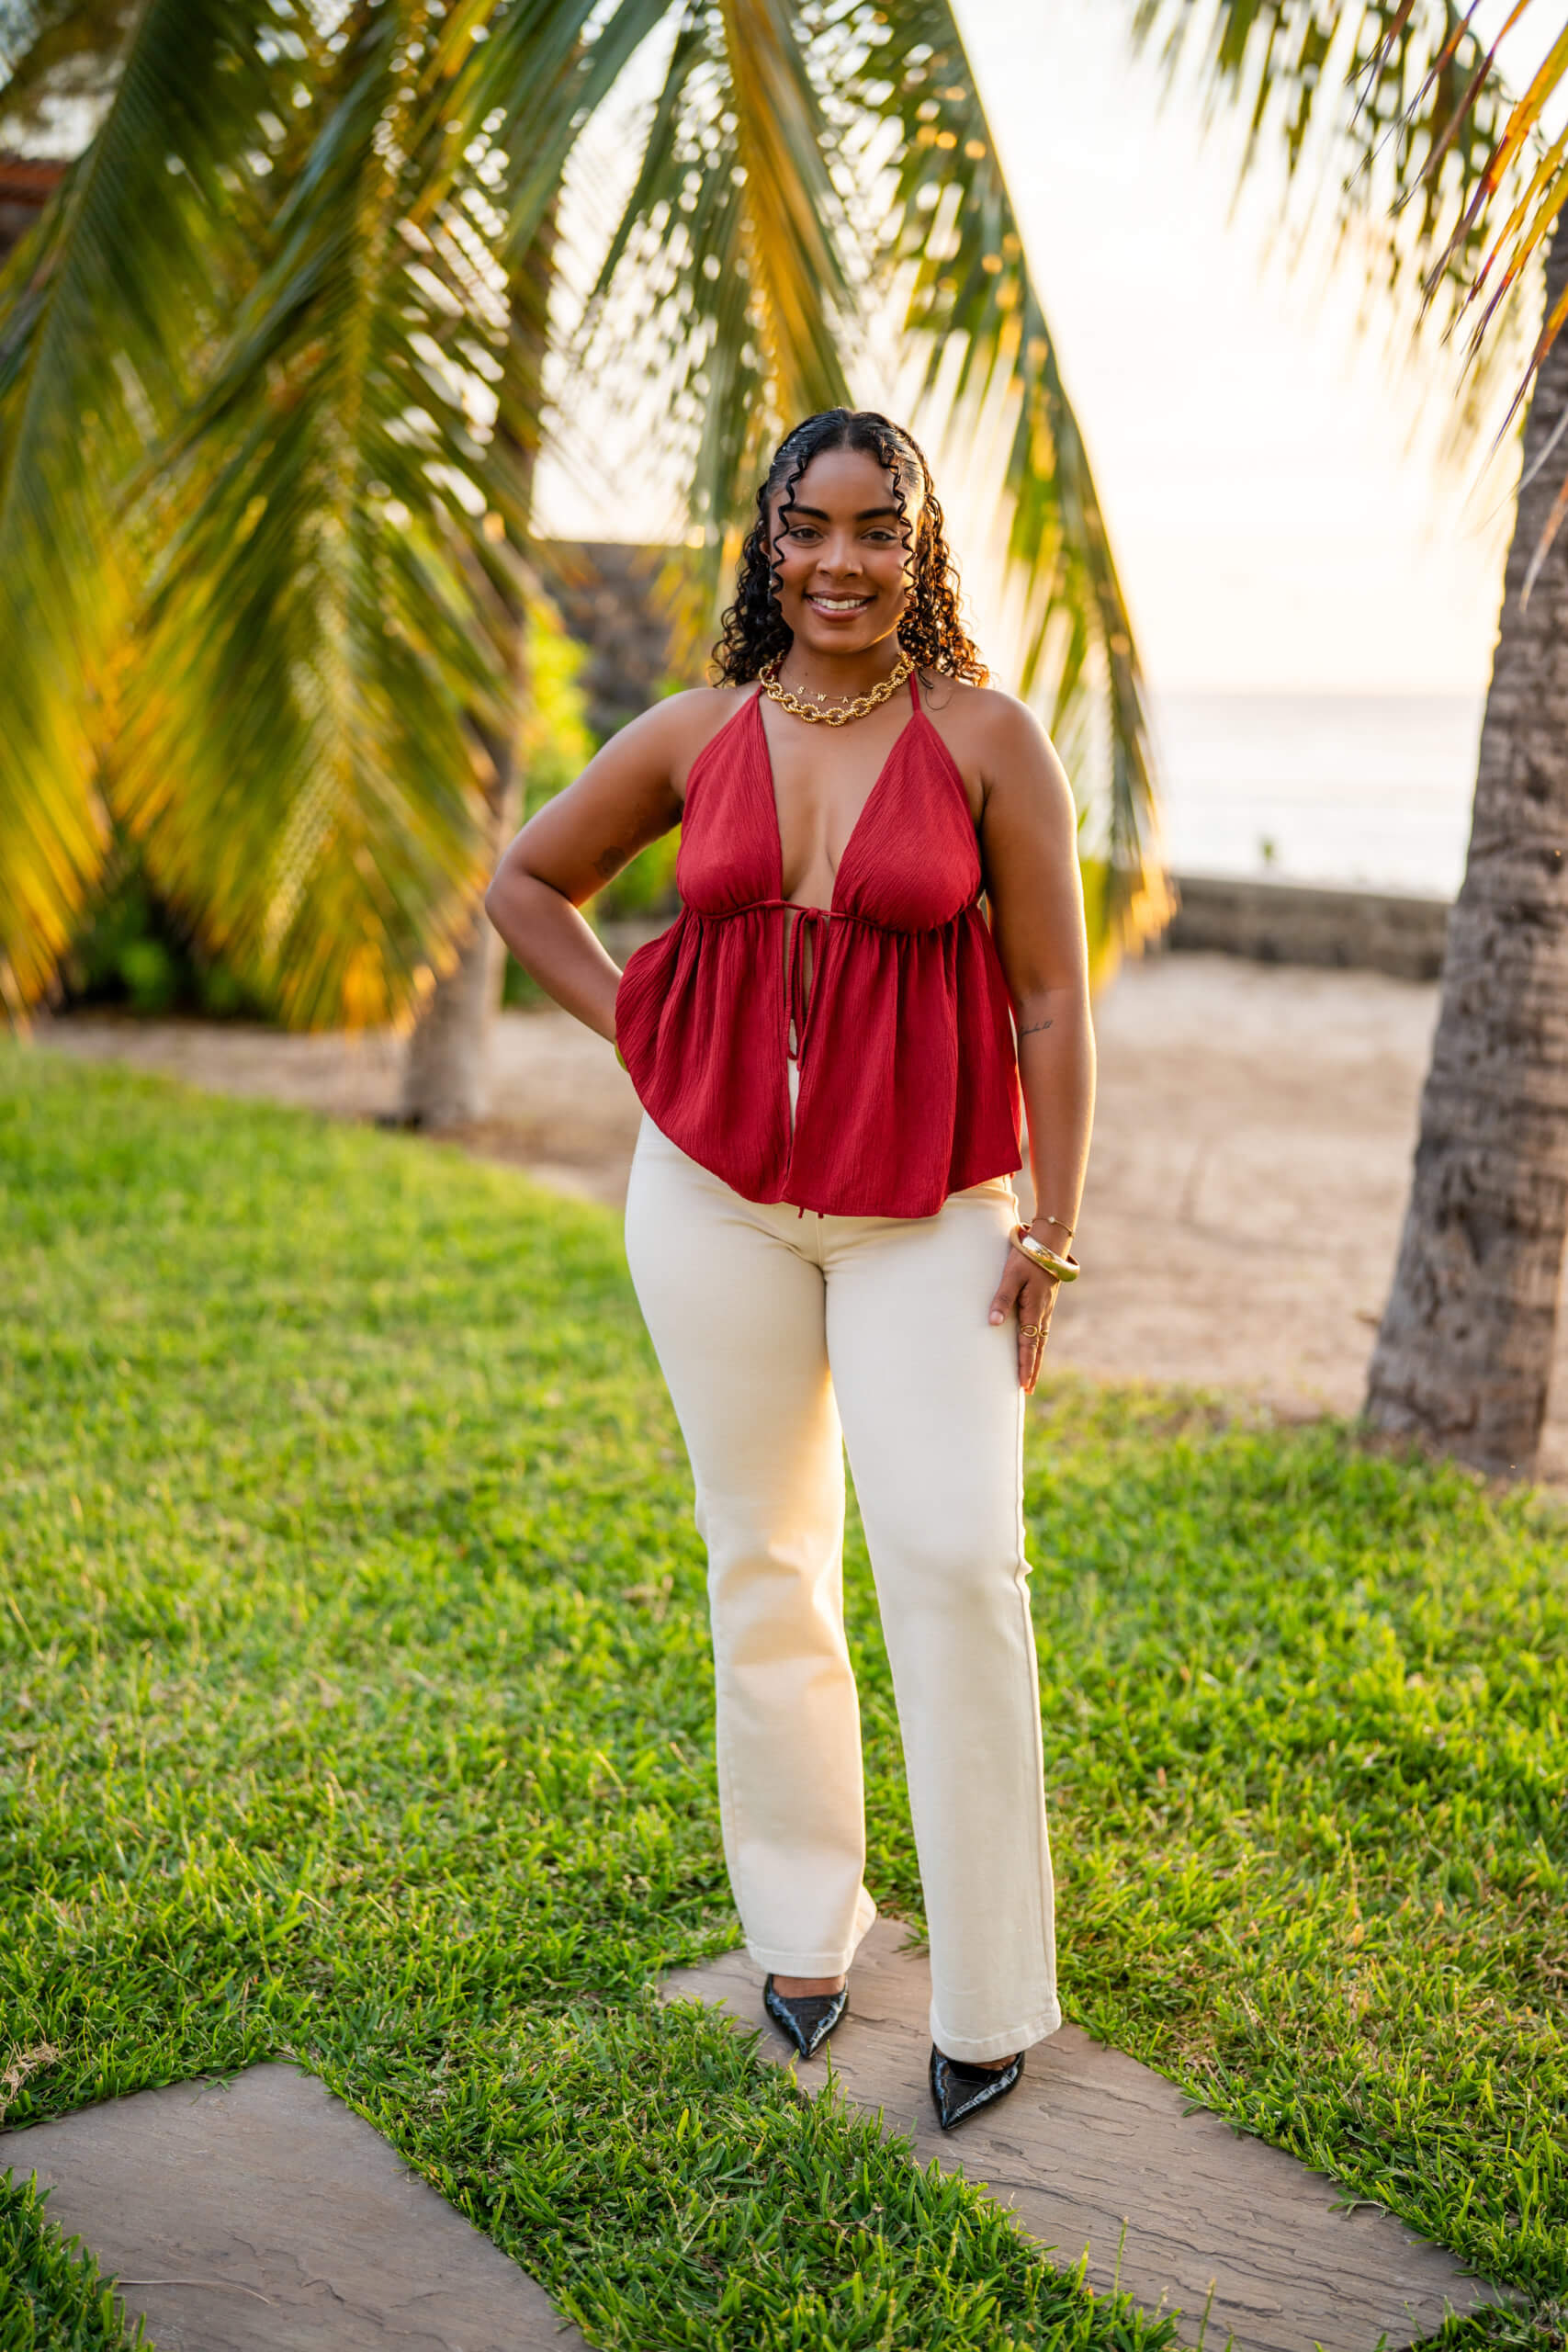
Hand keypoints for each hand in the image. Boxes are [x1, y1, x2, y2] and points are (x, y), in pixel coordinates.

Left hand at [988, 1241, 1058, 1394]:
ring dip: (1036, 1359)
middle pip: (1037, 1348)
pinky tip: (1034, 1348)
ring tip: (1031, 1376)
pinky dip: (1038, 1345)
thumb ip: (1001, 1298)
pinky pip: (1041, 1330)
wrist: (1049, 1243)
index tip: (1023, 1385)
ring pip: (1041, 1341)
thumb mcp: (1011, 1276)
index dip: (1025, 1365)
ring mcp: (1046, 1309)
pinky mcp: (1045, 1303)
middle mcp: (1042, 1314)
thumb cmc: (1027, 1257)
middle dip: (1032, 1369)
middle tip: (1028, 1390)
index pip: (1028, 1345)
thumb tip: (993, 1322)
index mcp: (1034, 1310)